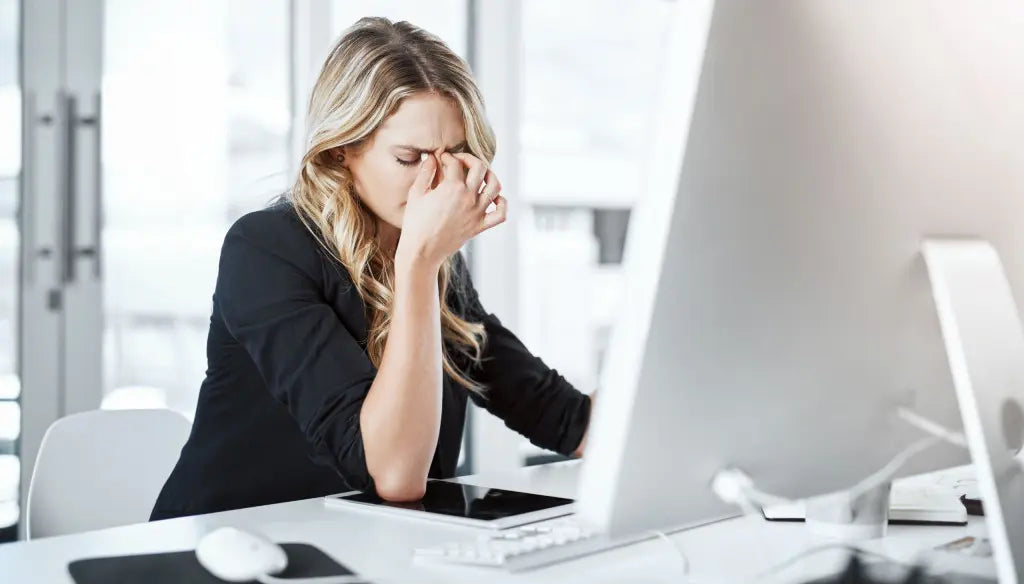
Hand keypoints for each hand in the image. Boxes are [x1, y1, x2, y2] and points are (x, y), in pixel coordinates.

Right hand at [396, 152, 505, 269]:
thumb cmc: (415, 223)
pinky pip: (501, 214)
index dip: (447, 157)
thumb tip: (432, 158)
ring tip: (481, 175)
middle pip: (479, 167)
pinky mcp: (480, 226)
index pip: (455, 162)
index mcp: (451, 187)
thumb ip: (426, 172)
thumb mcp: (416, 194)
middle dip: (470, 159)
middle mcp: (468, 197)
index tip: (442, 158)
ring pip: (495, 186)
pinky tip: (494, 199)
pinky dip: (502, 204)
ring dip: (490, 176)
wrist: (422, 251)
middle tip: (461, 161)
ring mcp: (477, 212)